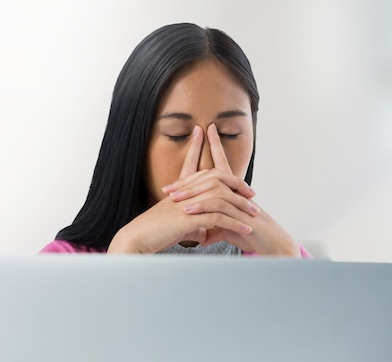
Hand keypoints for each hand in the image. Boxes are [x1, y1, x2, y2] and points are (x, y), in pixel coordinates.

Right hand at [107, 125, 256, 253]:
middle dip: (237, 184)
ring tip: (255, 215)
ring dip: (241, 206)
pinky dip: (234, 224)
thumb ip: (193, 226)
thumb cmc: (155, 235)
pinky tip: (246, 230)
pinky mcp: (189, 219)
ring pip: (222, 198)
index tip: (221, 150)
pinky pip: (219, 218)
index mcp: (182, 191)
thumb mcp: (178, 228)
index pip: (196, 166)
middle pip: (217, 179)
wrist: (136, 241)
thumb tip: (204, 232)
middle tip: (252, 193)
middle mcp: (186, 193)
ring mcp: (188, 204)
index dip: (209, 155)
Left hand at [167, 124, 300, 256]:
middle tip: (168, 188)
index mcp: (233, 191)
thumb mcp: (228, 230)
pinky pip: (219, 204)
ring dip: (191, 193)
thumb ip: (214, 228)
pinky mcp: (242, 212)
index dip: (216, 145)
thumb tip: (201, 235)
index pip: (222, 163)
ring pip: (213, 187)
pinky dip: (202, 206)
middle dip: (189, 180)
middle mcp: (237, 191)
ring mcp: (240, 199)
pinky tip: (188, 210)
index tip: (206, 130)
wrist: (272, 244)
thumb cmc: (251, 235)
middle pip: (212, 174)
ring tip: (173, 200)